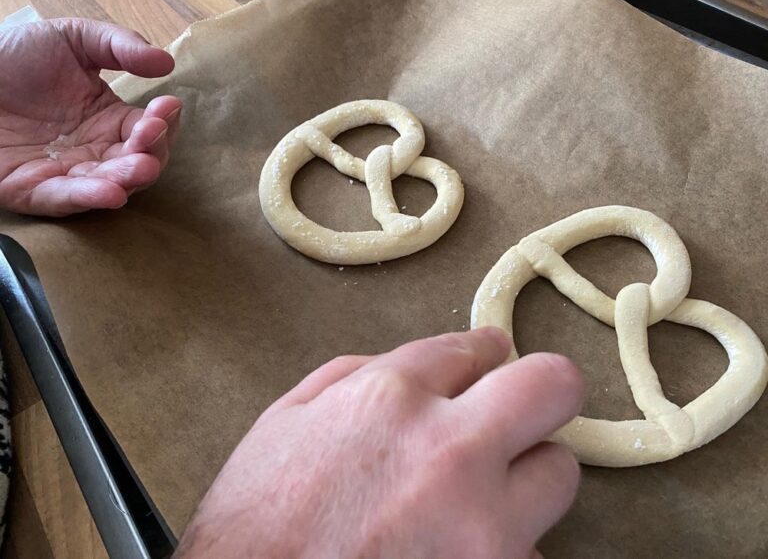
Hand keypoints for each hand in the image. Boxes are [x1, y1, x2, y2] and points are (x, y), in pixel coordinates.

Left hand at [0, 18, 181, 215]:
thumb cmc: (15, 56)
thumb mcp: (73, 39)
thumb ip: (120, 46)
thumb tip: (166, 62)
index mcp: (109, 121)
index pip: (149, 131)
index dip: (162, 122)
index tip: (166, 106)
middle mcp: (95, 152)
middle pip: (137, 163)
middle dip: (151, 153)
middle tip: (151, 136)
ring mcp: (67, 174)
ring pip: (108, 185)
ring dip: (128, 179)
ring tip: (141, 167)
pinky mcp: (33, 190)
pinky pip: (65, 199)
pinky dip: (88, 198)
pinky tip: (111, 193)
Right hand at [176, 328, 583, 558]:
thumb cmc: (255, 526)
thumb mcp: (287, 421)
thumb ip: (358, 377)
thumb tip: (426, 367)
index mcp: (391, 401)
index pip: (474, 349)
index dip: (484, 353)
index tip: (492, 360)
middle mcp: (452, 454)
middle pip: (552, 389)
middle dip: (537, 392)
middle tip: (517, 409)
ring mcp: (485, 530)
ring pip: (558, 475)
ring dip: (522, 477)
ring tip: (473, 496)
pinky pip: (530, 551)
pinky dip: (502, 544)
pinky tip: (454, 549)